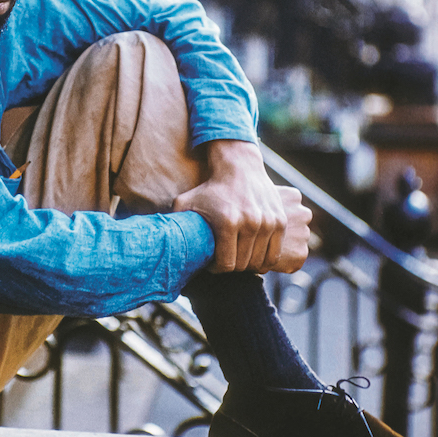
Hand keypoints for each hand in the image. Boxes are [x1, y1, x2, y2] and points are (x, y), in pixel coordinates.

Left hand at [171, 140, 310, 273]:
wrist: (239, 168)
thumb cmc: (209, 188)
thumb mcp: (186, 202)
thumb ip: (173, 222)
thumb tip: (158, 243)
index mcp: (228, 222)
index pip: (226, 265)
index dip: (217, 268)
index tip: (212, 262)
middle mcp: (251, 223)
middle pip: (243, 265)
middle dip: (232, 266)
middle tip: (224, 259)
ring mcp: (268, 223)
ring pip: (260, 262)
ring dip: (248, 264)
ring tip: (237, 256)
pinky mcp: (280, 222)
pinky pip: (274, 255)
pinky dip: (264, 260)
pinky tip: (252, 253)